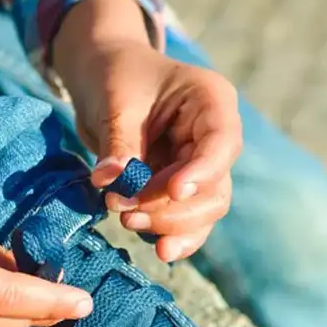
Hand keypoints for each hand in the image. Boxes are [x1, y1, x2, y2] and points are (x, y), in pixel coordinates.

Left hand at [53, 0, 241, 261]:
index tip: (173, 191)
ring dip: (167, 224)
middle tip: (125, 209)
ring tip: (126, 219)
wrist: (104, 77)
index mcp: (211, 101)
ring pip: (205, 210)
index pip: (221, 143)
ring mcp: (201, 166)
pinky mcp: (182, 189)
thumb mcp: (115, 101)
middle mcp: (215, 137)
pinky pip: (189, 221)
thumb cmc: (116, 76)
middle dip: (172, 207)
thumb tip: (108, 181)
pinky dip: (174, 236)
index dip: (202, 173)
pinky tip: (159, 250)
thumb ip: (118, 142)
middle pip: (215, 187)